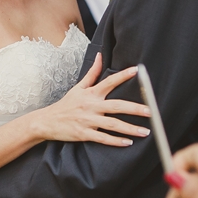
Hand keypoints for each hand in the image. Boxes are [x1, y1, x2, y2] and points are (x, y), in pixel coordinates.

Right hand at [30, 53, 150, 146]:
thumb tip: (100, 55)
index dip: (123, 75)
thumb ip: (92, 73)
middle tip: (150, 111)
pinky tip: (128, 142)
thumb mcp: (78, 87)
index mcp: (90, 93)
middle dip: (134, 109)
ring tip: (146, 132)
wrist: (47, 121)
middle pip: (116, 106)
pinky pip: (103, 138)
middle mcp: (90, 106)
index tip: (137, 71)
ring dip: (130, 128)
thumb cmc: (66, 104)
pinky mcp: (84, 134)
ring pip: (112, 125)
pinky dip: (116, 141)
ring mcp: (87, 121)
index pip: (109, 81)